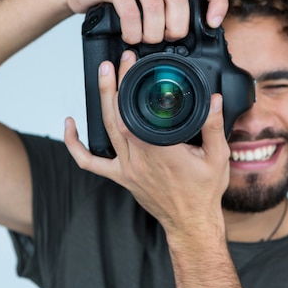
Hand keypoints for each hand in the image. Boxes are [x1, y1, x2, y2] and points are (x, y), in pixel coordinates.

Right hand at [62, 0, 227, 44]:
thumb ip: (169, 6)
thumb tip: (189, 35)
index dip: (218, 1)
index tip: (212, 23)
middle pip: (179, 0)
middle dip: (176, 28)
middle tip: (166, 39)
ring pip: (155, 7)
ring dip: (152, 33)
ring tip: (145, 40)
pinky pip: (131, 11)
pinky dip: (133, 31)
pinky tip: (130, 36)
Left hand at [64, 51, 230, 234]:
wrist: (191, 223)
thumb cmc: (203, 193)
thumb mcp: (218, 157)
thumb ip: (214, 126)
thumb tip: (215, 100)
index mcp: (162, 152)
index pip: (137, 114)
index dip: (129, 87)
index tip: (132, 66)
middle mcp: (139, 159)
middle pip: (117, 117)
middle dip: (113, 86)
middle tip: (113, 64)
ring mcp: (126, 168)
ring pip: (106, 131)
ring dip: (101, 101)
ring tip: (102, 77)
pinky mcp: (120, 177)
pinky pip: (90, 162)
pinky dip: (74, 145)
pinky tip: (69, 125)